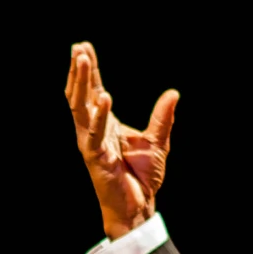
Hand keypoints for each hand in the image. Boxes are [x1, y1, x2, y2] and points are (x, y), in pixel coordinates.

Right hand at [66, 42, 178, 241]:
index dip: (90, 70)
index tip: (84, 47)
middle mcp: (93, 131)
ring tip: (84, 60)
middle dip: (79, 71)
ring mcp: (91, 143)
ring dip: (81, 83)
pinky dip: (98, 116)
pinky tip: (104, 96)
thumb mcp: (157, 141)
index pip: (93, 91)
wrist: (138, 206)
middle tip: (79, 47)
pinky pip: (94, 134)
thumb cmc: (141, 177)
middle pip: (80, 95)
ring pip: (80, 108)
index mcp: (104, 124)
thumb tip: (173, 93)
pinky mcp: (95, 157)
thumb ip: (162, 117)